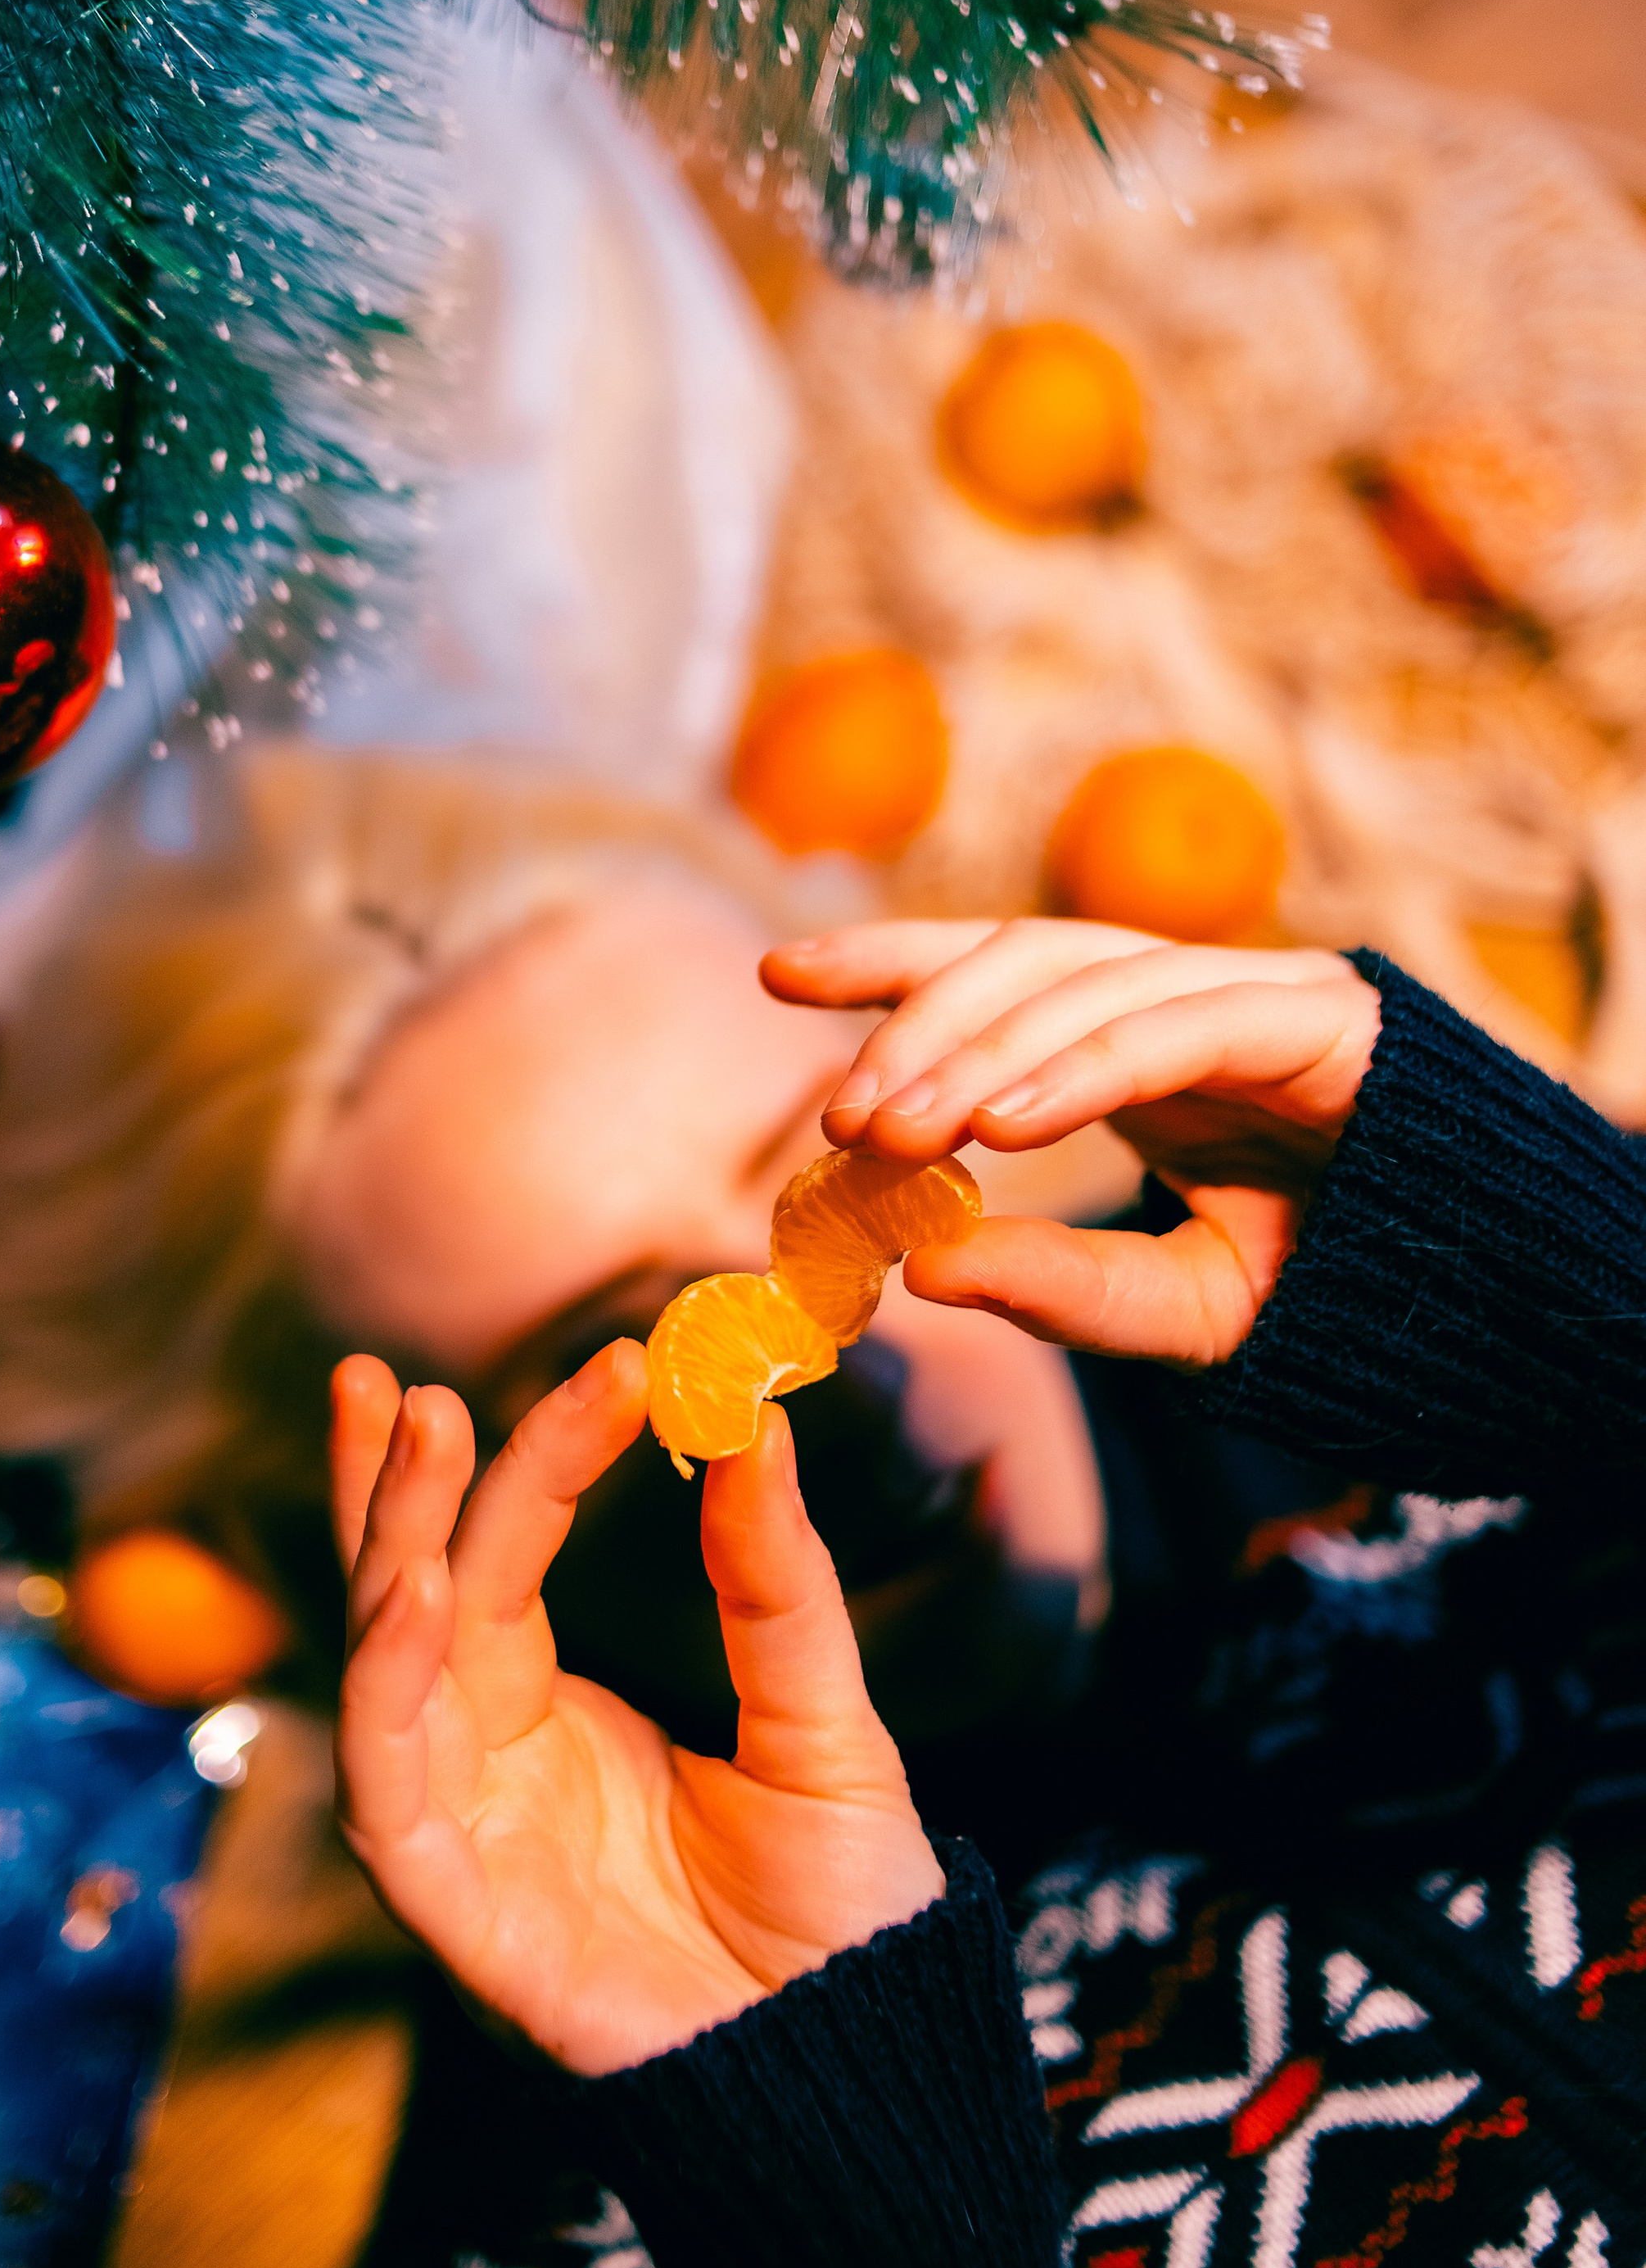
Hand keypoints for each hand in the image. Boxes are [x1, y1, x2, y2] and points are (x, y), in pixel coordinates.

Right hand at [331, 1344, 944, 2076]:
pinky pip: (392, 1791)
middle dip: (397, 1486)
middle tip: (398, 1378)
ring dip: (388, 1549)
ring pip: (383, 1672)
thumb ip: (772, 1583)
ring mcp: (466, 1835)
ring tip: (418, 1432)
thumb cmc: (838, 1913)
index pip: (503, 1560)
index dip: (531, 1458)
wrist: (864, 2072)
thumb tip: (757, 1416)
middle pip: (411, 1597)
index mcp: (553, 1714)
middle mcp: (487, 1762)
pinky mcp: (458, 1915)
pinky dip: (387, 1690)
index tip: (607, 1360)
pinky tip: (417, 1591)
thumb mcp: (819, 1719)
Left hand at [762, 918, 1382, 1365]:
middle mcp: (1181, 991)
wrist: (1489, 1297)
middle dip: (915, 1023)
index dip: (886, 962)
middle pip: (1019, 956)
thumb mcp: (1176, 1312)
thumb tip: (922, 1270)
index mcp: (1133, 1036)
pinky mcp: (1314, 1011)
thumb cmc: (1328, 1286)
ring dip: (974, 1048)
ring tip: (891, 1130)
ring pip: (1081, 977)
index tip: (778, 972)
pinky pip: (1172, 1023)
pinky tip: (999, 1124)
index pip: (991, 968)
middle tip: (837, 1120)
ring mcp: (1251, 988)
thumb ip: (1061, 1291)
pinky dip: (1078, 1067)